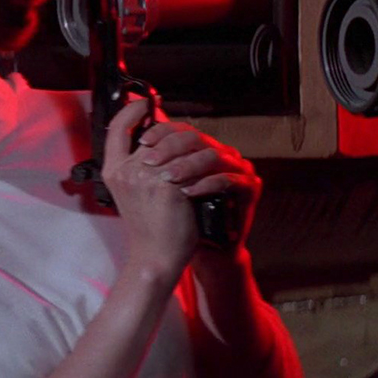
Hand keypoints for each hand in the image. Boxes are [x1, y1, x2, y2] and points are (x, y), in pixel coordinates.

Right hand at [101, 99, 199, 277]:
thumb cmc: (148, 227)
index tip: (146, 103)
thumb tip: (155, 138)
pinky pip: (192, 165)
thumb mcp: (133, 191)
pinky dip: (205, 169)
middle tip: (193, 139)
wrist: (156, 256)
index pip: (117, 128)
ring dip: (197, 150)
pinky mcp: (168, 187)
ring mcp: (145, 177)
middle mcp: (125, 171)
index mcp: (112, 170)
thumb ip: (138, 164)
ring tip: (208, 159)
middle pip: (156, 134)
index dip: (132, 110)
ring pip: (179, 146)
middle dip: (178, 134)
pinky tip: (213, 173)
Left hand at [135, 111, 260, 258]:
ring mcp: (237, 168)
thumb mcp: (157, 187)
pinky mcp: (249, 187)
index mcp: (199, 150)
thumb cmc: (176, 218)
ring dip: (187, 165)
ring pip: (212, 155)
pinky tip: (188, 192)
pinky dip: (206, 184)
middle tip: (149, 161)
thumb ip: (148, 162)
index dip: (160, 130)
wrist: (202, 249)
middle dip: (169, 147)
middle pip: (195, 137)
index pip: (179, 128)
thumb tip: (128, 139)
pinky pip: (229, 179)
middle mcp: (220, 152)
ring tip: (166, 179)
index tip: (142, 141)